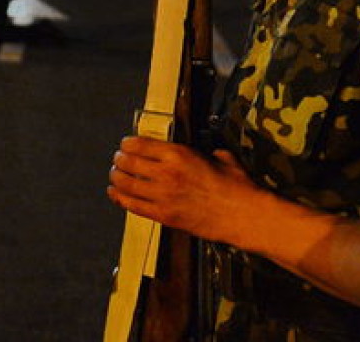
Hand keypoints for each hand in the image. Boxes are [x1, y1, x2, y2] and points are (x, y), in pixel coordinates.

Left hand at [107, 136, 266, 247]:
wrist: (243, 215)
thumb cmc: (236, 186)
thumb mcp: (220, 156)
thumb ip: (203, 152)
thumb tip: (200, 152)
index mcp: (178, 154)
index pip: (139, 144)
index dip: (127, 143)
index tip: (125, 144)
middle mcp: (166, 173)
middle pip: (128, 162)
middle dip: (119, 159)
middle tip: (118, 159)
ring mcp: (163, 196)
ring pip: (126, 184)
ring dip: (116, 177)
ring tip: (115, 175)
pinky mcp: (164, 216)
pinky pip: (133, 206)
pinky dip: (120, 199)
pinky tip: (115, 194)